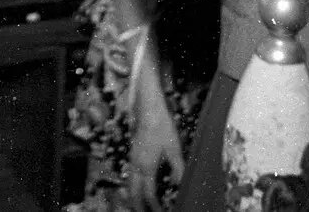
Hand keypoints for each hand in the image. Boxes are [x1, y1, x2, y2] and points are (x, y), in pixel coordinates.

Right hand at [127, 51, 184, 210]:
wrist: (148, 108)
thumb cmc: (163, 126)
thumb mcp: (175, 149)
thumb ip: (177, 170)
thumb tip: (178, 187)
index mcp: (146, 167)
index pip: (148, 195)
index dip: (155, 208)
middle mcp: (136, 165)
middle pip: (134, 194)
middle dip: (139, 207)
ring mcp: (132, 159)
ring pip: (130, 185)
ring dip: (135, 198)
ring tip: (142, 207)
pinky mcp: (133, 154)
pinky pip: (130, 176)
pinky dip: (134, 187)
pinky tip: (141, 187)